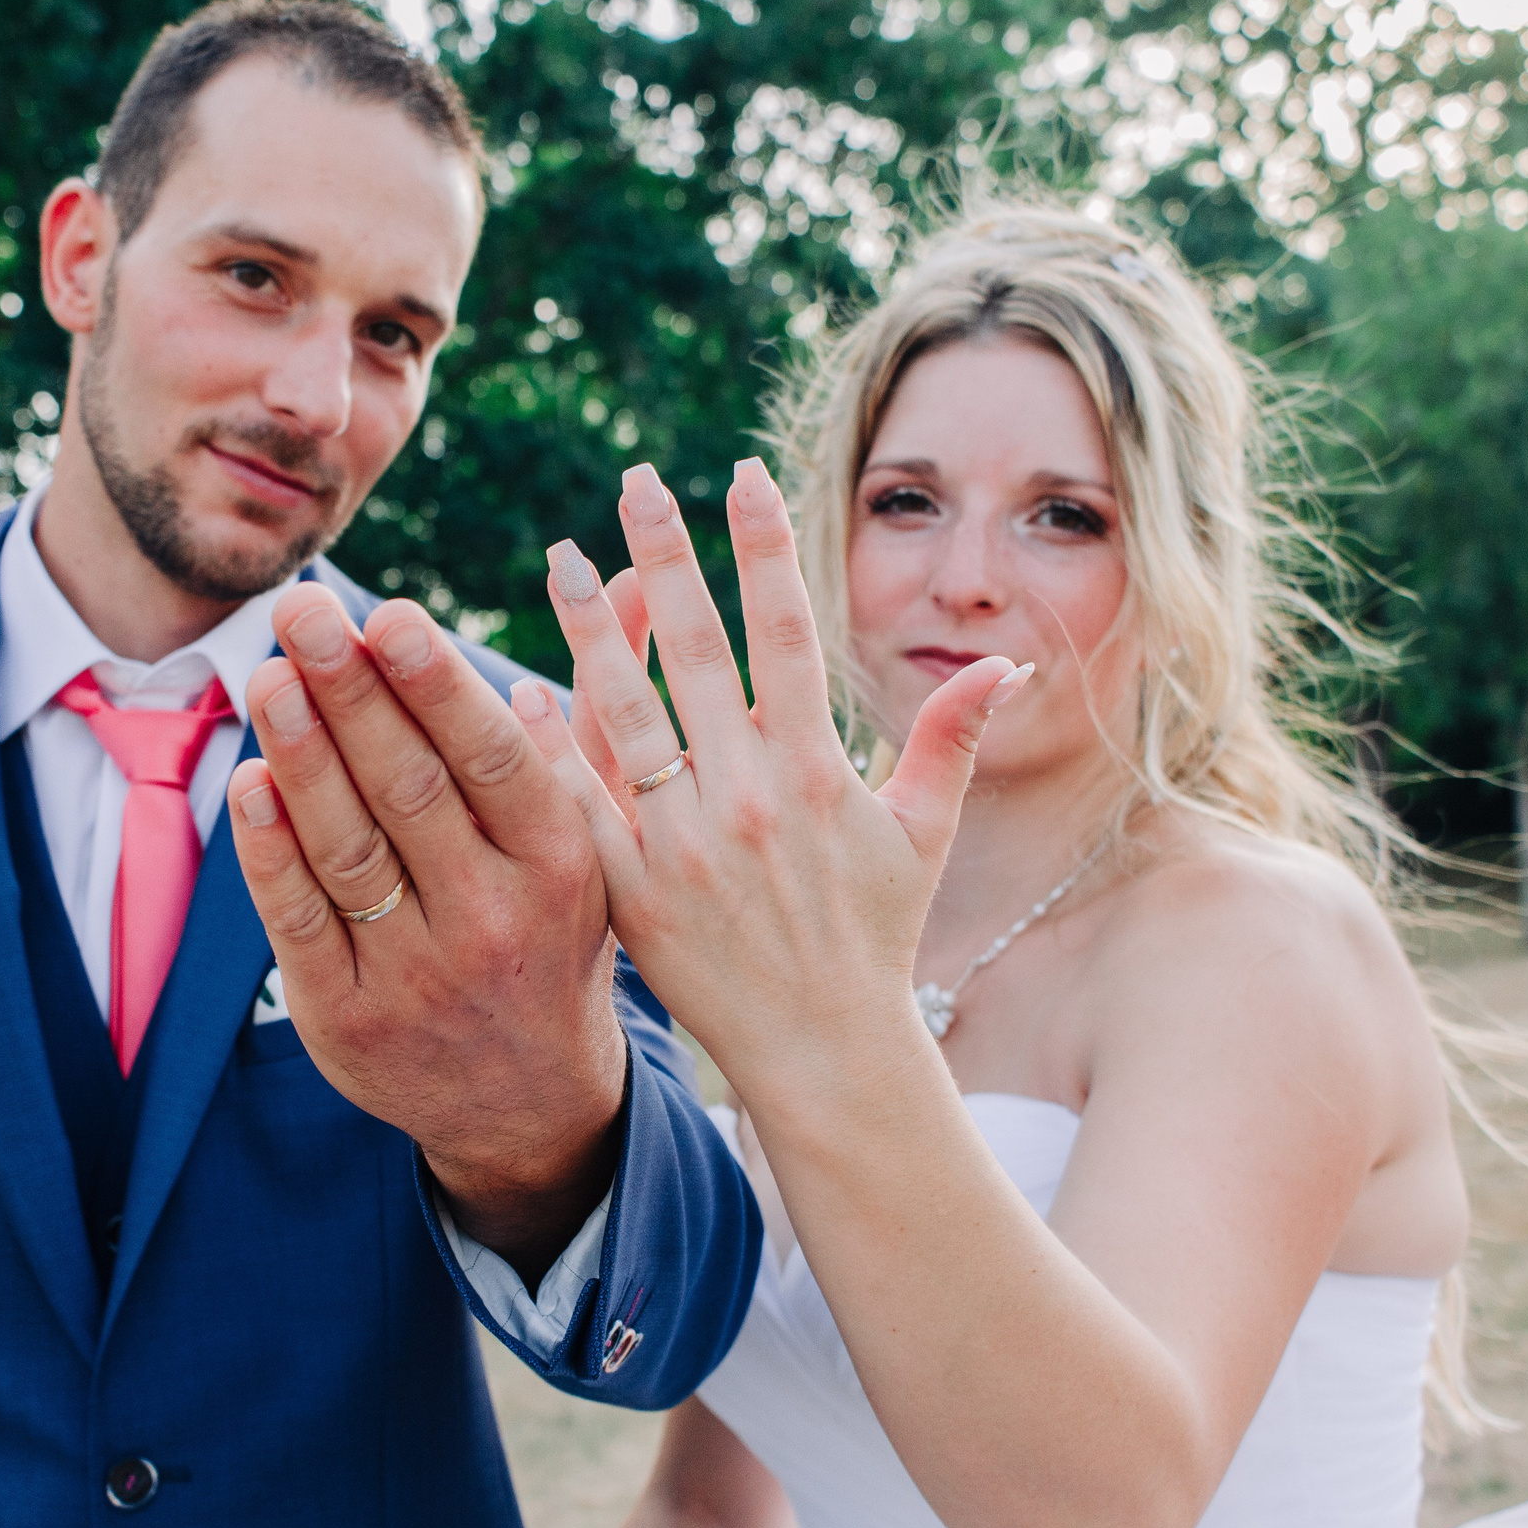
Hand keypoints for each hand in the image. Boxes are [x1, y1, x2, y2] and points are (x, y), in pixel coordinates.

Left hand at [224, 583, 629, 1277]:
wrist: (534, 1104)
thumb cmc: (561, 934)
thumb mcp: (605, 836)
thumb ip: (595, 706)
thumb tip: (614, 581)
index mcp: (561, 864)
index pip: (492, 759)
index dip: (436, 684)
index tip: (389, 614)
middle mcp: (493, 920)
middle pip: (408, 789)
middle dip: (351, 692)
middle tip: (303, 610)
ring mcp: (416, 976)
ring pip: (348, 849)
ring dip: (301, 755)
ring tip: (267, 671)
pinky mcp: (348, 1021)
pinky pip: (298, 922)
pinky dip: (268, 850)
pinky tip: (249, 780)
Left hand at [509, 458, 1031, 1092]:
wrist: (824, 1053)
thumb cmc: (875, 938)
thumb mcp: (923, 836)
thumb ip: (951, 741)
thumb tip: (1009, 663)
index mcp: (816, 770)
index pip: (786, 630)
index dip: (763, 546)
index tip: (740, 473)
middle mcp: (748, 796)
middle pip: (696, 648)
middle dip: (664, 555)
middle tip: (632, 479)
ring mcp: (682, 844)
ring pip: (624, 711)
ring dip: (587, 628)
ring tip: (559, 557)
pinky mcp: (632, 892)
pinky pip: (581, 803)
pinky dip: (550, 743)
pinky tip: (518, 685)